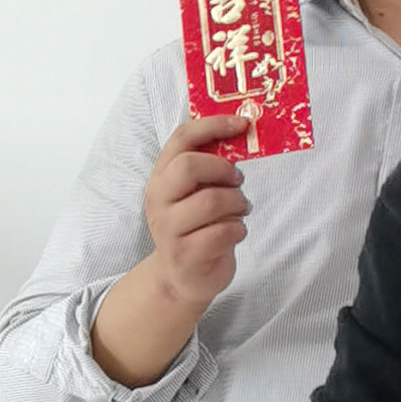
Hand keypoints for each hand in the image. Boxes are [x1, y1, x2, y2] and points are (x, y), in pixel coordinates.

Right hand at [142, 112, 258, 309]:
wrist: (183, 278)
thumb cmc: (197, 227)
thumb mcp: (197, 193)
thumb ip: (210, 167)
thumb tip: (241, 132)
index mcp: (161, 178)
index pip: (181, 139)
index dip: (213, 126)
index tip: (242, 123)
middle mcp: (158, 200)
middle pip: (190, 167)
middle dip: (224, 170)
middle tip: (237, 181)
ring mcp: (168, 229)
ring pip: (212, 201)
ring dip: (238, 203)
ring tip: (240, 210)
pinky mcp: (185, 254)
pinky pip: (224, 231)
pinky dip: (239, 229)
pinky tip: (234, 233)